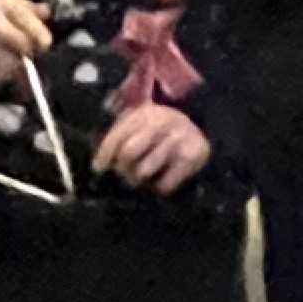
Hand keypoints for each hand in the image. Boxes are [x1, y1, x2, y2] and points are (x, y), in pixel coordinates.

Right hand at [0, 0, 52, 81]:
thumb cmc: (10, 17)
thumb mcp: (25, 8)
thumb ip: (38, 12)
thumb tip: (45, 12)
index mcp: (3, 3)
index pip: (20, 14)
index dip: (35, 29)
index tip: (47, 43)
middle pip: (5, 33)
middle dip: (23, 45)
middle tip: (35, 54)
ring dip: (16, 63)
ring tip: (27, 65)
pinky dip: (6, 73)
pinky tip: (16, 71)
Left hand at [93, 102, 210, 191]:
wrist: (204, 132)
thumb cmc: (162, 134)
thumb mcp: (142, 127)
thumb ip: (121, 139)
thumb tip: (98, 166)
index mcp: (144, 113)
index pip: (117, 136)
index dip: (104, 155)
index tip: (99, 169)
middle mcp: (161, 122)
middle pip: (128, 152)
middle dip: (122, 168)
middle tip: (125, 175)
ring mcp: (177, 138)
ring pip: (144, 170)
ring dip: (140, 179)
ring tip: (143, 177)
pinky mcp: (192, 156)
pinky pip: (164, 184)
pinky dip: (159, 187)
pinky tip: (162, 179)